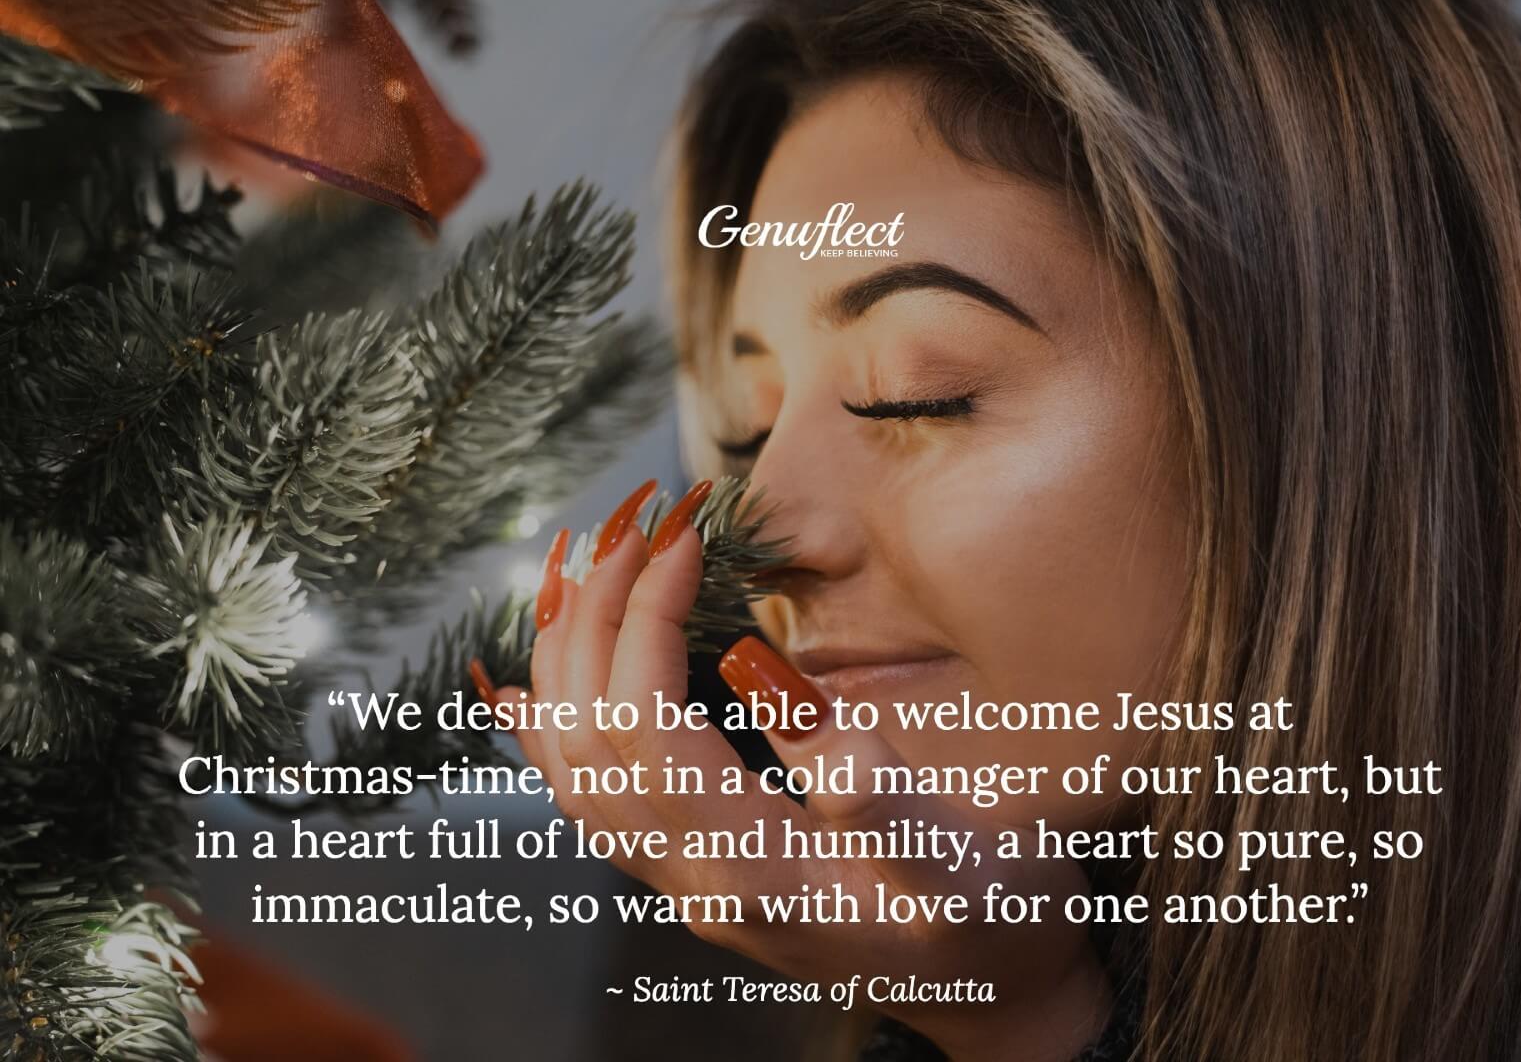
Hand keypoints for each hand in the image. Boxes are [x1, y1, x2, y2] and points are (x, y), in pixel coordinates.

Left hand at [473, 480, 1111, 1060]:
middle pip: (593, 741)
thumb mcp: (970, 867)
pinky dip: (548, 734)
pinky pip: (589, 803)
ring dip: (563, 662)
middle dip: (597, 619)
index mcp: (758, 872)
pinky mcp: (692, 873)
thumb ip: (887, 807)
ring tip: (570, 570)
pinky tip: (525, 692)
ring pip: (575, 771)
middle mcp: (698, 883)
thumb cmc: (995, 922)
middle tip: (628, 524)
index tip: (681, 538)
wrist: (993, 995)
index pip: (650, 731)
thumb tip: (804, 720)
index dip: (647, 623)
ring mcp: (684, 884)